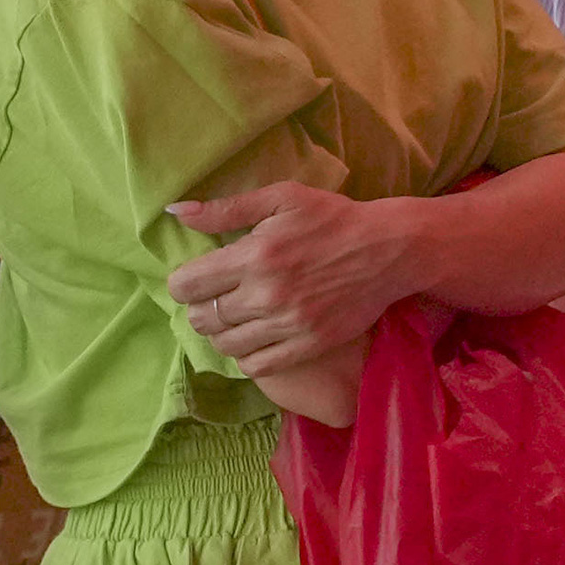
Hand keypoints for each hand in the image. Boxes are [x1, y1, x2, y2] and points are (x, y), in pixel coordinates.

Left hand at [169, 181, 412, 393]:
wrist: (388, 249)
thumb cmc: (333, 218)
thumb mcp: (282, 198)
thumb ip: (226, 208)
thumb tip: (176, 212)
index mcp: (254, 255)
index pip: (187, 285)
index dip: (183, 283)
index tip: (194, 278)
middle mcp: (266, 294)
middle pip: (202, 318)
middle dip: (200, 307)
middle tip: (216, 296)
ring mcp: (287, 324)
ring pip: (225, 344)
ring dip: (221, 332)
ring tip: (234, 317)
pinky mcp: (308, 345)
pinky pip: (257, 365)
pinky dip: (246, 355)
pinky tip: (254, 337)